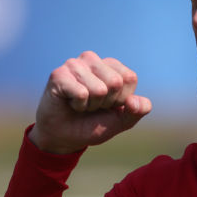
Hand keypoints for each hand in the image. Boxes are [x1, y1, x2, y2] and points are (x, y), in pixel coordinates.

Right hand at [28, 51, 151, 153]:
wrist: (64, 137)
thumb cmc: (93, 124)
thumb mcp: (121, 121)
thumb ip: (138, 111)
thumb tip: (134, 101)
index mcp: (111, 66)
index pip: (130, 78)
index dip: (121, 99)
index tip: (107, 104)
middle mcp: (93, 60)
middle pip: (116, 82)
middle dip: (106, 102)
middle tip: (92, 105)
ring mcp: (75, 65)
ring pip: (99, 89)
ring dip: (90, 105)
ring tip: (80, 104)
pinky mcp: (59, 74)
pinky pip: (82, 94)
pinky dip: (78, 106)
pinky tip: (69, 103)